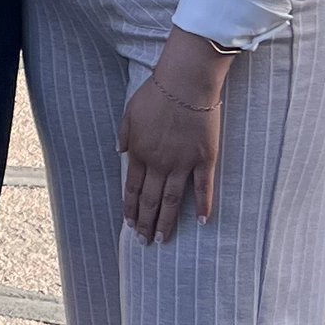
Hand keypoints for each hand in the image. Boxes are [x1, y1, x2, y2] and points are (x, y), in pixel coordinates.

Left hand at [117, 29, 232, 243]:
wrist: (185, 83)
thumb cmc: (157, 93)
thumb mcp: (130, 111)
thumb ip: (124, 134)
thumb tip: (119, 152)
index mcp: (140, 153)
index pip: (134, 189)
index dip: (131, 208)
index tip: (130, 224)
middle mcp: (159, 163)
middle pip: (151, 200)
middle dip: (146, 223)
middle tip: (144, 241)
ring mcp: (183, 163)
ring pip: (173, 201)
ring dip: (167, 222)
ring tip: (164, 240)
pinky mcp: (205, 159)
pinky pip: (204, 187)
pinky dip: (204, 206)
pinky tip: (203, 222)